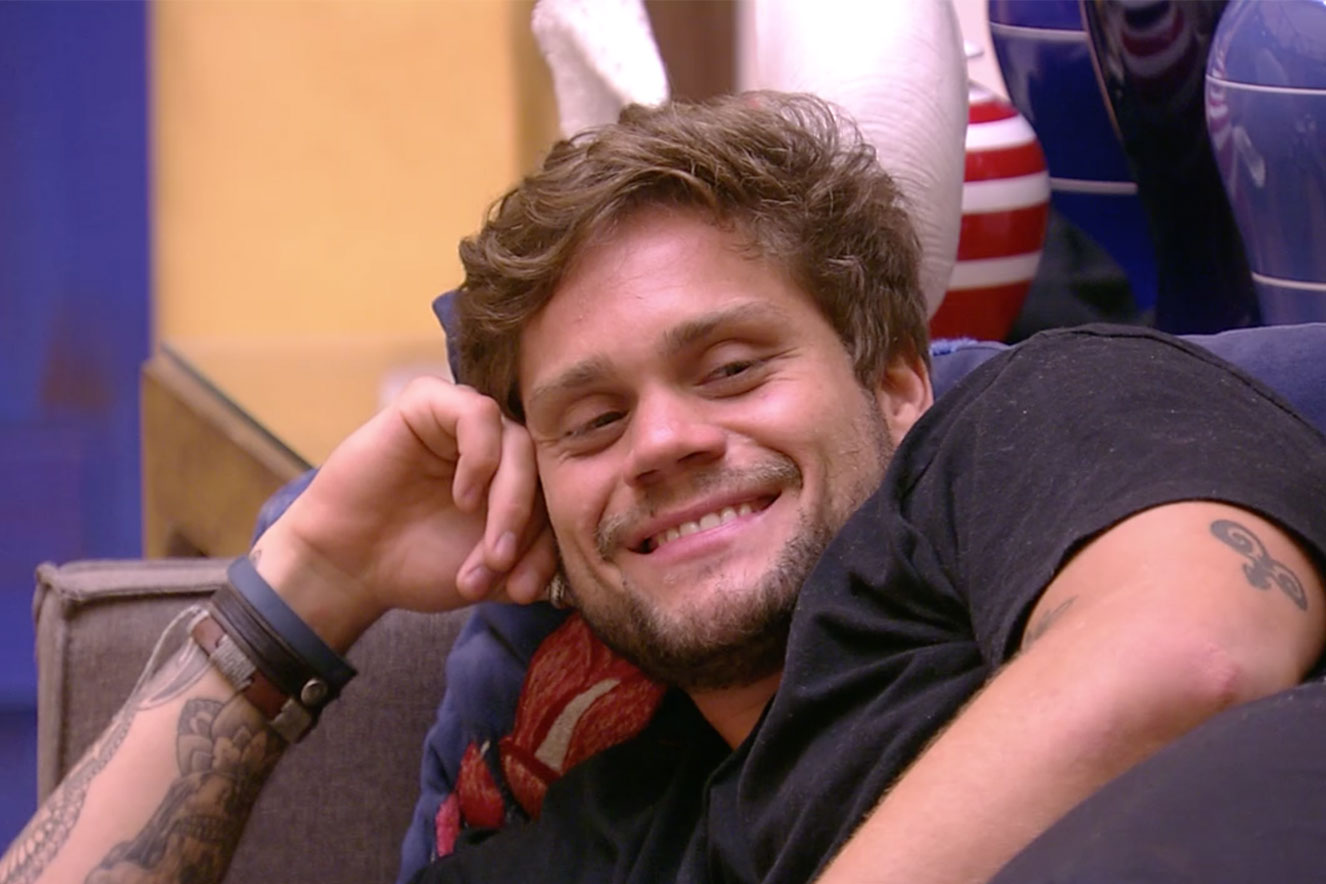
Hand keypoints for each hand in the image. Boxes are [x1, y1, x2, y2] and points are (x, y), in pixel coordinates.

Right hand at [251, 376, 556, 649]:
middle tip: (501, 566)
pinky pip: (476, 412)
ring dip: (510, 501)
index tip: (521, 590)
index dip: (549, 545)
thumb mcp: (491, 572)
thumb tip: (573, 566)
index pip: (559, 496)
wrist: (348, 568)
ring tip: (486, 549)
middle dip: (529, 526)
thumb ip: (532, 560)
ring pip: (519, 441)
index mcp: (516, 480)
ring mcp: (462, 424)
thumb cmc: (417, 566)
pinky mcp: (426, 405)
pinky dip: (481, 457)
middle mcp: (496, 447)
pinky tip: (463, 496)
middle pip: (545, 467)